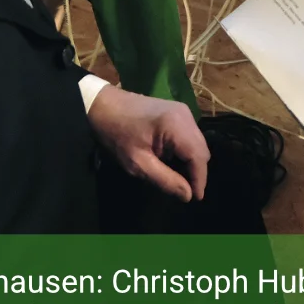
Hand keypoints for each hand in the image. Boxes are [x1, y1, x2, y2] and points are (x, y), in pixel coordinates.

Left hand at [87, 85, 208, 201]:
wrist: (102, 105)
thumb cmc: (116, 134)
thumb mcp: (137, 163)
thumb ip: (165, 180)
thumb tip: (188, 195)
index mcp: (176, 125)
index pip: (198, 157)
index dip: (199, 180)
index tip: (194, 199)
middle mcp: (185, 115)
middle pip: (201, 149)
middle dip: (196, 172)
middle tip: (185, 191)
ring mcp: (182, 111)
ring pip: (197, 143)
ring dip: (191, 161)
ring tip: (178, 178)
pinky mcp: (177, 111)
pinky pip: (189, 135)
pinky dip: (185, 151)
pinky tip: (173, 161)